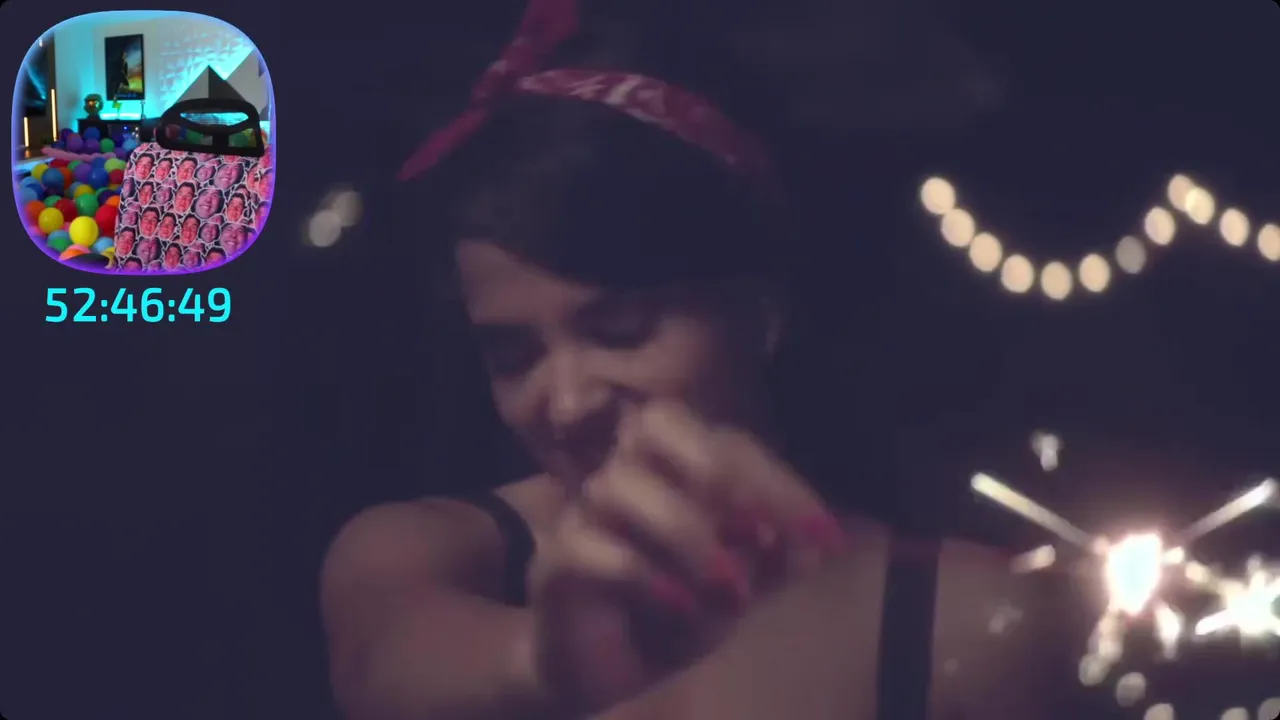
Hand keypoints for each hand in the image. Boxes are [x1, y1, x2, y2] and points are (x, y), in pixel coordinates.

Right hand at [526, 402, 845, 715]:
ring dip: (686, 532)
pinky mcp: (555, 560)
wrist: (606, 672)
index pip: (728, 444)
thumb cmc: (675, 616)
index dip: (779, 483)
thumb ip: (770, 565)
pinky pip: (587, 543)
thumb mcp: (739, 593)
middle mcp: (630, 473)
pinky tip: (679, 603)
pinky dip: (640, 569)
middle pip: (657, 423)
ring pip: (621, 484)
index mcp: (679, 468)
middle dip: (714, 467)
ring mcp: (586, 512)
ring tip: (731, 586)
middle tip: (759, 527)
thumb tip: (809, 547)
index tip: (824, 538)